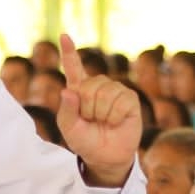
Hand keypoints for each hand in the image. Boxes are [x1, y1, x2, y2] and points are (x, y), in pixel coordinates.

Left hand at [55, 34, 140, 186]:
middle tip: (92, 121)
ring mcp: (115, 91)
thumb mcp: (69, 129)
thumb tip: (68, 91)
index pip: (73, 67)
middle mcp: (98, 86)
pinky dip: (115, 116)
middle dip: (87, 108)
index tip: (64, 36)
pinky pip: (120, 101)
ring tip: (104, 122)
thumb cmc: (86, 141)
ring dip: (102, 114)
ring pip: (104, 93)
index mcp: (79, 90)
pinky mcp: (130, 99)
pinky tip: (116, 122)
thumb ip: (66, 111)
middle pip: (88, 87)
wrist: (106, 157)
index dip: (68, 52)